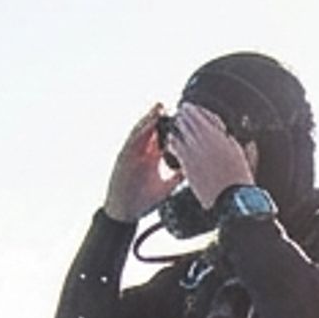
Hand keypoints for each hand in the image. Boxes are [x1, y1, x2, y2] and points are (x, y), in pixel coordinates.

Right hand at [104, 106, 179, 223]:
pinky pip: (131, 141)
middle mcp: (142, 152)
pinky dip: (139, 132)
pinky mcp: (122, 158)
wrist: (125, 213)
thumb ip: (178, 177)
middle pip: (153, 129)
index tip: (188, 116)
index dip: (174, 126)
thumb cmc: (143, 200)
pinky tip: (147, 124)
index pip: (164, 136)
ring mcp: (131, 153)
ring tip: (160, 106)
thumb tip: (195, 171)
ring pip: (141, 131)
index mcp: (153, 157)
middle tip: (176, 104)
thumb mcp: (167, 187)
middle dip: (163, 116)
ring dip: (150, 118)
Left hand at [164, 103, 256, 207]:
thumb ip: (232, 140)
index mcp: (218, 134)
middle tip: (181, 114)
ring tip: (176, 127)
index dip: (194, 110)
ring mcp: (194, 150)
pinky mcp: (186, 162)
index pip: (201, 113)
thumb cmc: (238, 177)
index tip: (190, 108)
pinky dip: (171, 141)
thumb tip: (232, 135)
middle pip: (187, 119)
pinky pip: (174, 145)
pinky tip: (171, 142)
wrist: (230, 197)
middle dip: (184, 116)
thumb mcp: (239, 153)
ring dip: (177, 127)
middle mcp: (204, 139)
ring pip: (179, 130)